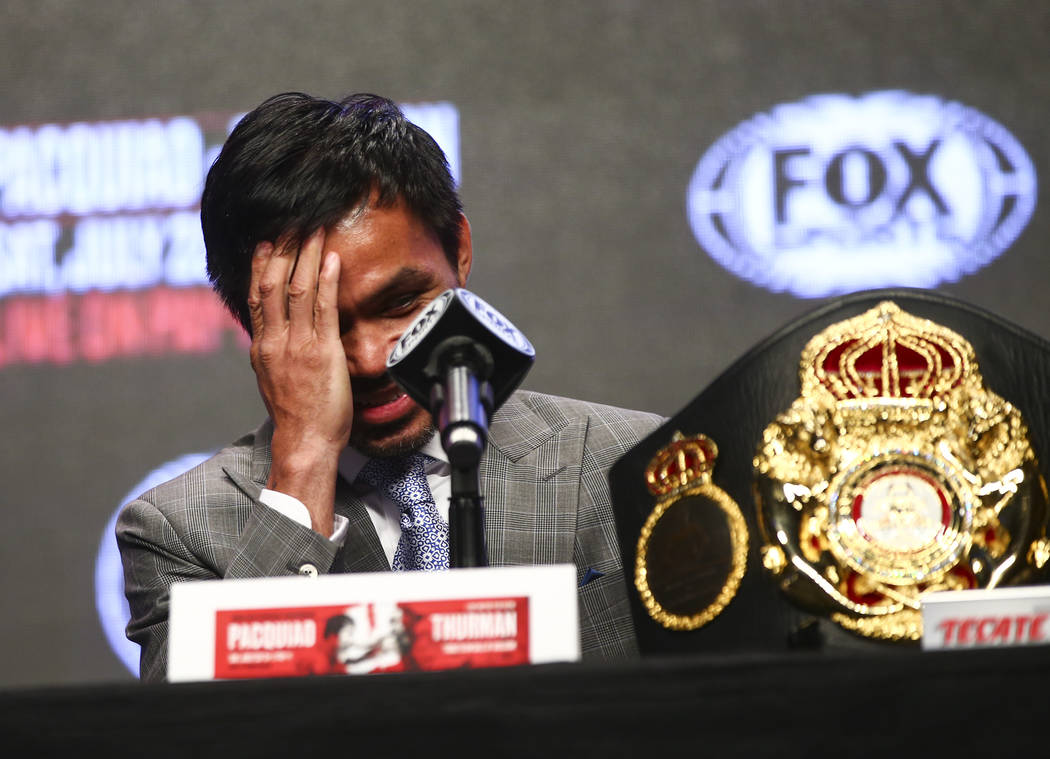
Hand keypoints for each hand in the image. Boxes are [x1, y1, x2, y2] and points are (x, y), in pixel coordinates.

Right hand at [247, 230, 348, 535]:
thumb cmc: (296, 417)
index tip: (266, 240)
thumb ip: (274, 354)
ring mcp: (298, 345)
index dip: (261, 265)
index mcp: (263, 347)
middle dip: (283, 250)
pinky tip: (334, 260)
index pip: (257, 296)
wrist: (304, 442)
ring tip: (315, 229)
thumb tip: (273, 340)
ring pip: (298, 289)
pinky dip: (329, 281)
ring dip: (308, 255)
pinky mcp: (323, 352)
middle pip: (273, 284)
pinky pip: (325, 308)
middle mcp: (275, 341)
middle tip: (291, 221)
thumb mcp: (275, 380)